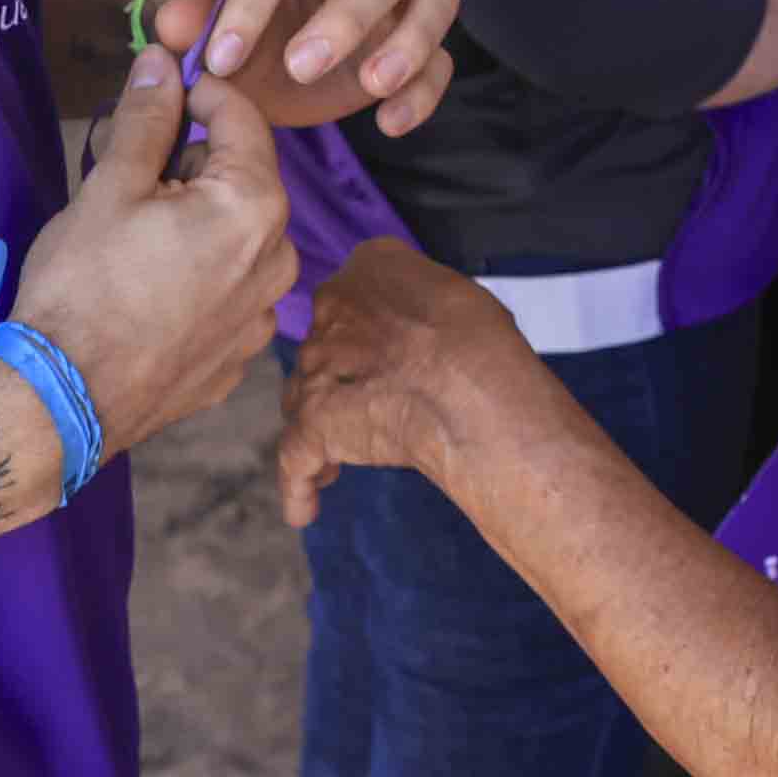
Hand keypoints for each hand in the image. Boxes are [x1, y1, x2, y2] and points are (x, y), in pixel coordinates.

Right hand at [7, 51, 298, 459]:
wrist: (63, 401)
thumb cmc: (83, 286)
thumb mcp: (110, 187)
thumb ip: (147, 118)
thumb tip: (163, 62)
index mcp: (254, 207)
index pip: (242, 117)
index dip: (200, 92)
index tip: (161, 91)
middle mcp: (278, 260)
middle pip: (242, 179)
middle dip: (192, 166)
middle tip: (131, 178)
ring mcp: (262, 316)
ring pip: (237, 237)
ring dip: (197, 223)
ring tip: (134, 240)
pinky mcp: (239, 357)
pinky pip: (228, 292)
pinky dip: (198, 277)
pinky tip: (147, 291)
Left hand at [143, 0, 460, 137]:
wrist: (257, 61)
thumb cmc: (228, 21)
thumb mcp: (197, 11)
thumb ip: (180, 9)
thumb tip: (173, 30)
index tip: (220, 58)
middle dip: (348, 14)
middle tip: (301, 68)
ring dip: (411, 39)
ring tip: (372, 86)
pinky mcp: (414, 42)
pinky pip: (444, 57)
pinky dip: (425, 89)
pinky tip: (389, 123)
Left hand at [275, 241, 551, 526]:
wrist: (467, 387)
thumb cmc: (482, 340)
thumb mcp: (458, 289)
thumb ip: (424, 297)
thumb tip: (426, 322)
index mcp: (370, 266)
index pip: (355, 293)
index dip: (368, 330)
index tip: (386, 354)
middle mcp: (333, 309)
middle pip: (324, 346)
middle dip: (340, 377)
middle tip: (370, 407)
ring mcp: (316, 367)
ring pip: (303, 396)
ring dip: (319, 426)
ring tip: (337, 461)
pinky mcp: (313, 422)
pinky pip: (295, 460)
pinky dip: (299, 488)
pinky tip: (305, 510)